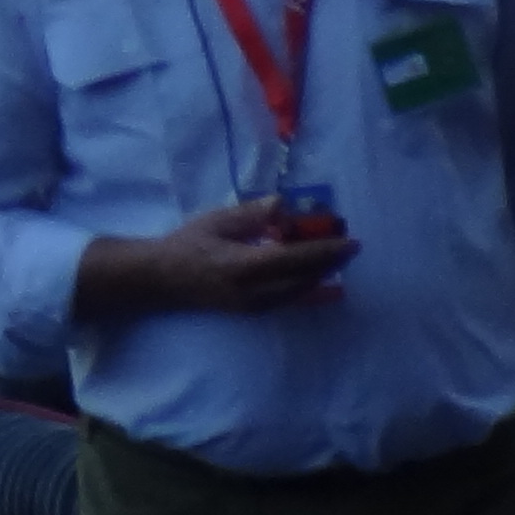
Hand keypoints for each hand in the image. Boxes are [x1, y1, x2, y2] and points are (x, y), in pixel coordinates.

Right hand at [78, 200, 358, 319]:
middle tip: (350, 247)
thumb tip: (283, 204)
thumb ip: (251, 214)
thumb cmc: (187, 244)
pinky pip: (289, 299)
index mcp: (245, 265)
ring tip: (338, 259)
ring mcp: (256, 304)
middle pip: (304, 278)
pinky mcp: (254, 310)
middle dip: (330, 263)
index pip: (296, 258)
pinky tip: (318, 279)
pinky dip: (308, 287)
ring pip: (300, 292)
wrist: (164, 279)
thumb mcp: (216, 221)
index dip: (326, 250)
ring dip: (321, 275)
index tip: (350, 241)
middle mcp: (255, 290)